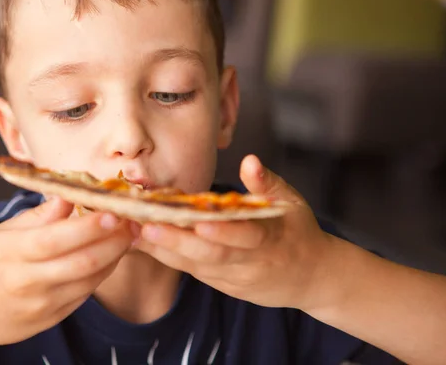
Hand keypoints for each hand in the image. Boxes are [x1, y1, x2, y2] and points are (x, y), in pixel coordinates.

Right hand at [0, 197, 133, 349]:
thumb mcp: (2, 232)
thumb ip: (40, 215)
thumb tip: (70, 192)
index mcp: (13, 253)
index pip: (58, 238)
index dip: (91, 226)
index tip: (115, 211)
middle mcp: (28, 282)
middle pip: (83, 262)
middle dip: (116, 242)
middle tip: (135, 223)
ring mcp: (41, 305)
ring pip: (90, 280)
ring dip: (115, 257)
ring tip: (128, 236)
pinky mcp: (50, 320)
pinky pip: (84, 295)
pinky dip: (101, 274)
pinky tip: (109, 257)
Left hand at [136, 155, 336, 310]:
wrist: (310, 277)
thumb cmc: (298, 232)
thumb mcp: (292, 204)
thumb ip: (267, 183)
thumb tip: (250, 161)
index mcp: (271, 240)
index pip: (246, 237)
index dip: (223, 232)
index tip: (198, 221)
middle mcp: (250, 263)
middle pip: (212, 256)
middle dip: (178, 243)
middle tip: (147, 226)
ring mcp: (233, 278)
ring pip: (196, 266)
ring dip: (164, 250)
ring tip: (134, 231)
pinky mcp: (221, 284)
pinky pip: (191, 271)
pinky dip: (166, 257)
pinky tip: (142, 241)